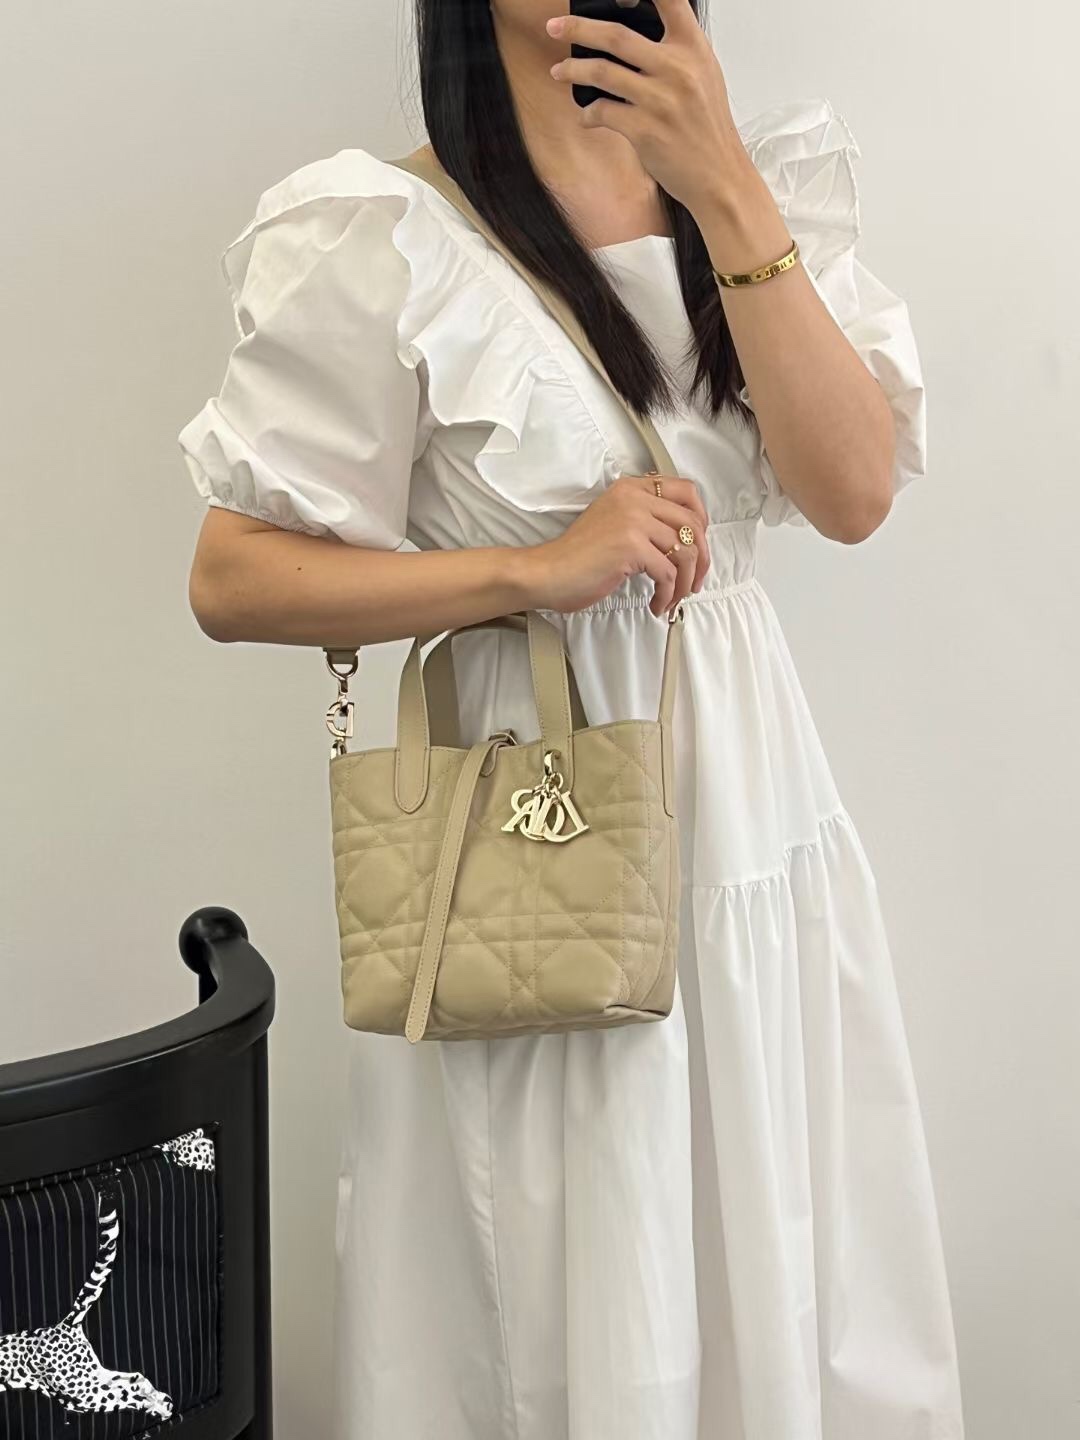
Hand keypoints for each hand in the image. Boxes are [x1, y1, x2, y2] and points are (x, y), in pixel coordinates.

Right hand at [520, 471, 710, 618]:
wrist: (547, 573)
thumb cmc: (576, 557)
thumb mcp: (612, 522)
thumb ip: (643, 519)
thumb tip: (681, 539)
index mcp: (630, 489)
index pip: (685, 491)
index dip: (701, 519)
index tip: (699, 543)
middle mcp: (634, 499)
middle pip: (693, 524)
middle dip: (701, 559)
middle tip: (694, 581)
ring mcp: (633, 521)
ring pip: (686, 551)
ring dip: (685, 582)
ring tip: (674, 597)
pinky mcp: (631, 547)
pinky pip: (668, 574)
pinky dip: (668, 594)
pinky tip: (656, 603)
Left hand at [545, 0, 751, 214]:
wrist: (719, 177)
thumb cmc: (708, 129)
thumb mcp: (704, 76)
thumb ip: (676, 51)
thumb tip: (634, 34)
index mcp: (694, 48)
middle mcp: (678, 69)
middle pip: (616, 35)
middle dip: (578, 27)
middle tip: (554, 27)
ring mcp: (660, 100)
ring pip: (602, 72)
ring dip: (572, 70)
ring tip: (558, 71)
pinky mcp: (644, 131)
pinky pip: (602, 112)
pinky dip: (588, 114)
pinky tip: (586, 117)